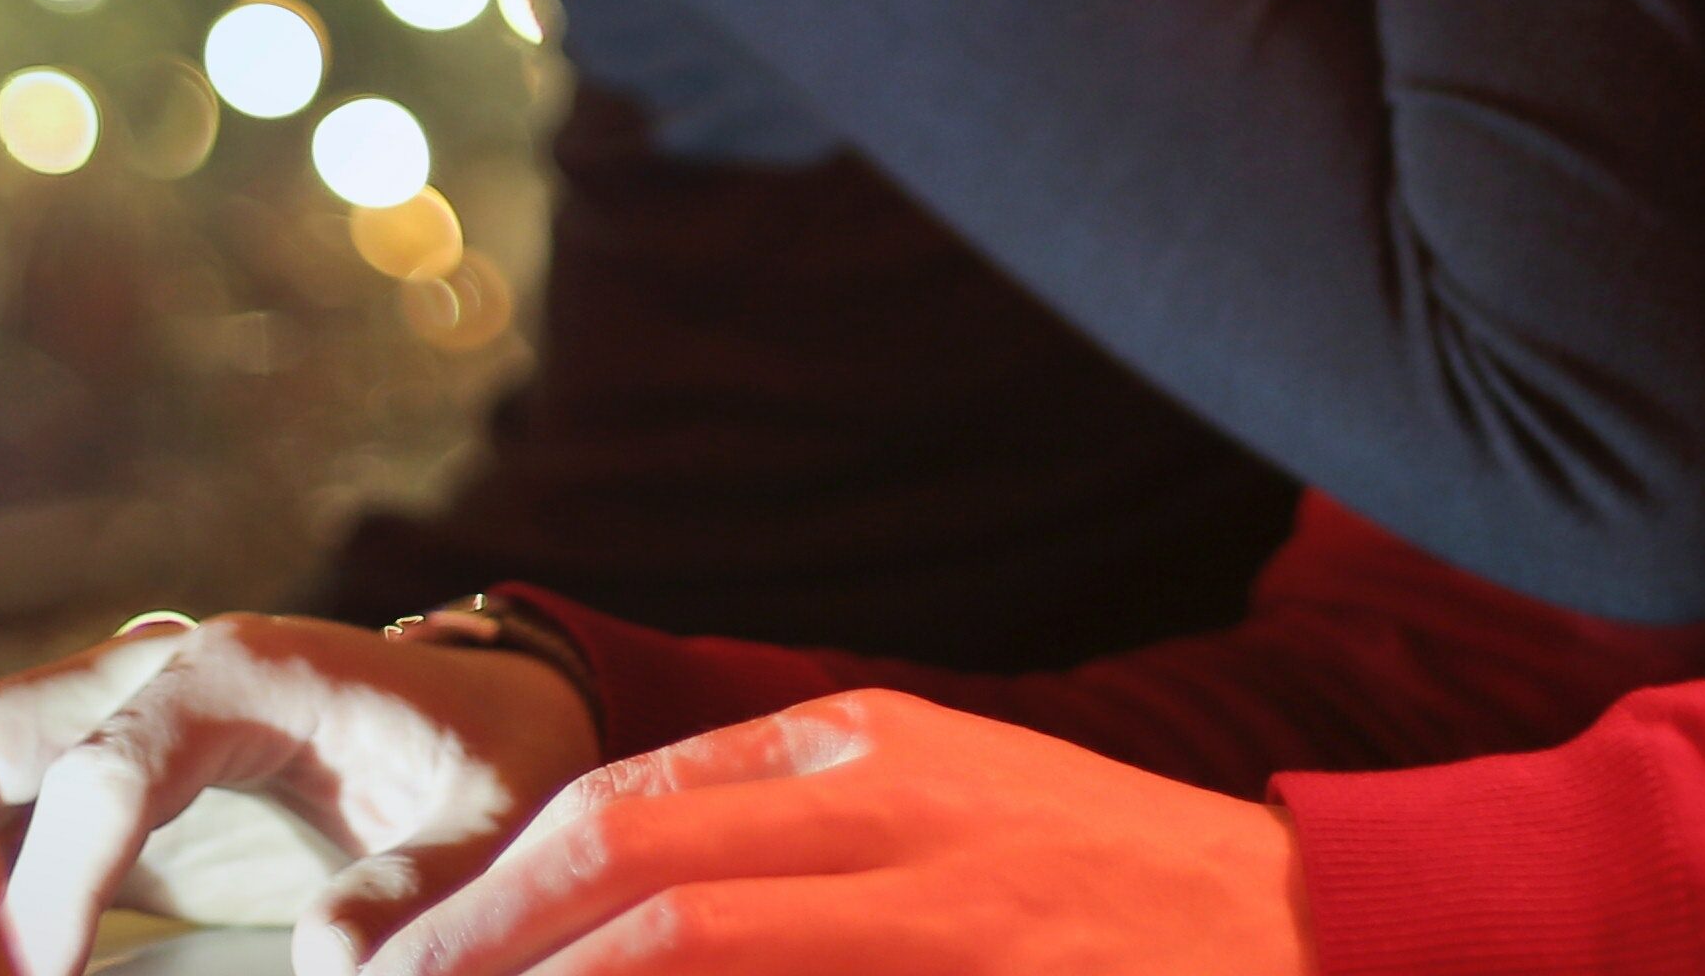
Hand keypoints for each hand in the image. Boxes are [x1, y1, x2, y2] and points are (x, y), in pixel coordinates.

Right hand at [0, 612, 602, 975]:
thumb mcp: (492, 820)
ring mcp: (106, 727)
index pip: (106, 772)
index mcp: (236, 676)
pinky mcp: (99, 795)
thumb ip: (419, 886)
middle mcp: (144, 681)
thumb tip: (329, 960)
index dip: (59, 883)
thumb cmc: (490, 755)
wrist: (487, 711)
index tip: (32, 973)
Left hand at [368, 692, 1307, 975]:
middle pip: (627, 887)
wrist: (1318, 931)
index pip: (616, 814)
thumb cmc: (1104, 887)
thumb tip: (590, 890)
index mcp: (864, 752)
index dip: (482, 903)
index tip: (386, 973)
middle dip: (480, 964)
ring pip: (689, 957)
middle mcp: (896, 816)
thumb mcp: (941, 804)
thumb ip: (781, 832)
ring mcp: (953, 918)